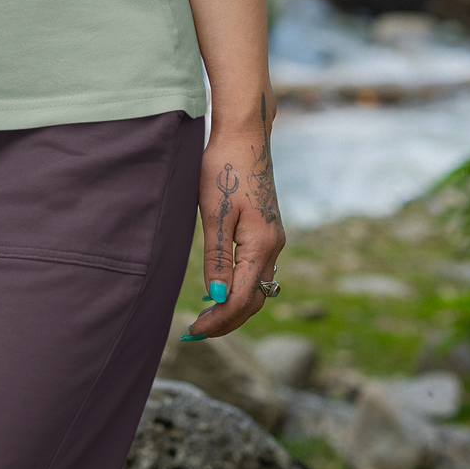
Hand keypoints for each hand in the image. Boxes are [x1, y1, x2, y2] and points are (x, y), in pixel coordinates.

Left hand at [183, 95, 285, 338]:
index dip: (220, 320)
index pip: (243, 298)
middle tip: (196, 332)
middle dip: (227, 320)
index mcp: (262, 245)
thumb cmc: (223, 169)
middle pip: (255, 299)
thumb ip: (217, 258)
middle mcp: (274, 246)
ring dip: (234, 306)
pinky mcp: (267, 230)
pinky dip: (240, 287)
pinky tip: (219, 290)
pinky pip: (256, 270)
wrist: (244, 136)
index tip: (194, 331)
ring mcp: (273, 239)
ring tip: (205, 318)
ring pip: (257, 286)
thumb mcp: (214, 214)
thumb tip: (217, 299)